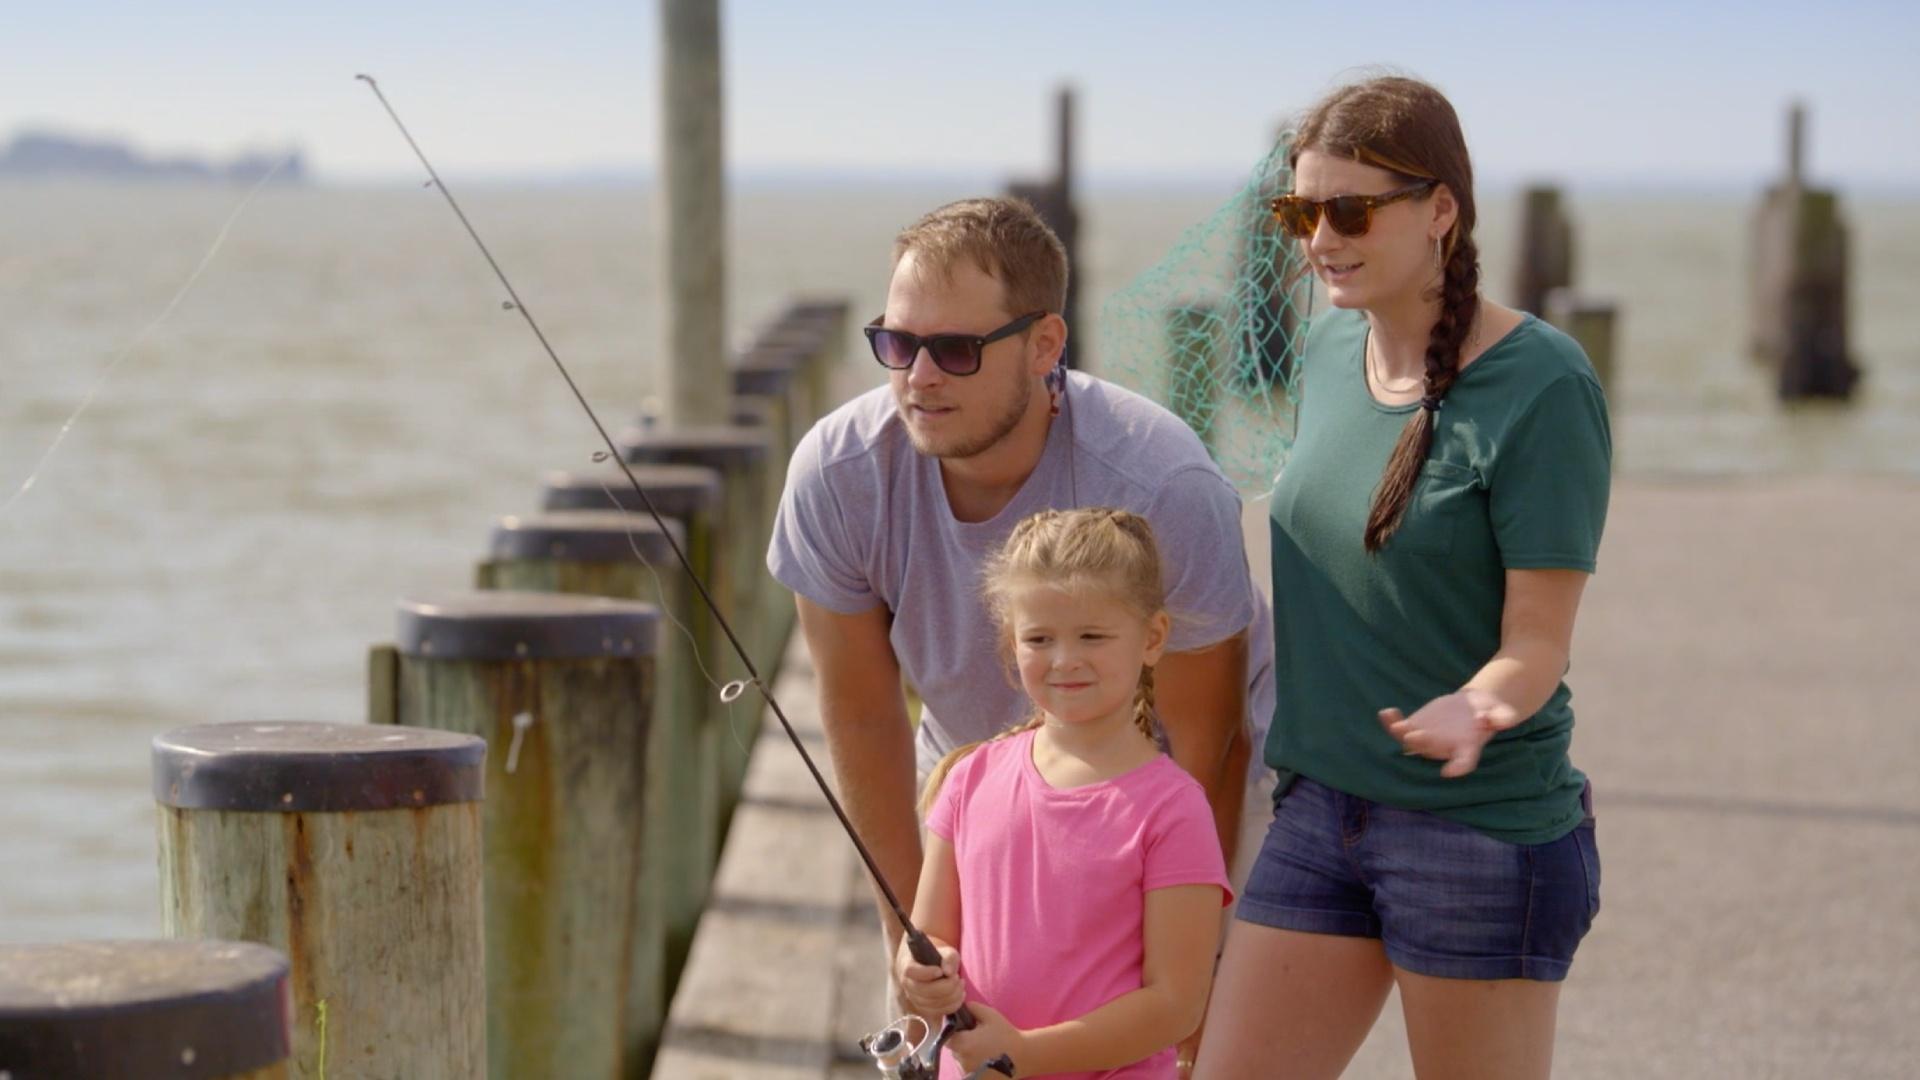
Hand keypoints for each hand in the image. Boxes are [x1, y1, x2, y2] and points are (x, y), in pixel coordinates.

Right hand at [893, 935, 963, 1018]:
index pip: (911, 971)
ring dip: (951, 996)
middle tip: (957, 977)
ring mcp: (914, 998)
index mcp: (907, 964)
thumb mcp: (946, 951)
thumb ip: (949, 958)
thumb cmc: (937, 955)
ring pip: (931, 1004)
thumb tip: (948, 972)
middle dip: (945, 986)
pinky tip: (960, 994)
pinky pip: (937, 1012)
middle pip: (923, 990)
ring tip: (960, 984)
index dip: (926, 973)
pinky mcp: (923, 1009)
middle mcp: (907, 983)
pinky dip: (952, 1005)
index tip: (940, 971)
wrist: (930, 965)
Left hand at [946, 1001, 1025, 1075]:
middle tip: (977, 1038)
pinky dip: (973, 1064)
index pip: (947, 1037)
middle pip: (954, 1049)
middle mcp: (962, 1061)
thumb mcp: (990, 1015)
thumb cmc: (1006, 1034)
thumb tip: (960, 1007)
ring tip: (984, 1049)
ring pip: (960, 1060)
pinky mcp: (975, 1079)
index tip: (966, 1029)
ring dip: (967, 1054)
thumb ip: (972, 1008)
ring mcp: (968, 1073)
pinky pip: (967, 1069)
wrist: (1024, 1056)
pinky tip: (986, 1058)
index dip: (955, 1032)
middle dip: (962, 1042)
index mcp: (964, 1044)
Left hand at [1378, 688, 1521, 777]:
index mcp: (1467, 749)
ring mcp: (1427, 740)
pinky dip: (1391, 722)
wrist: (1473, 708)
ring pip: (1410, 743)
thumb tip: (1500, 720)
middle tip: (1413, 735)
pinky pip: (1400, 729)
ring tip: (1394, 723)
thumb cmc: (1489, 712)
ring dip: (1400, 734)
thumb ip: (1502, 716)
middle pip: (1432, 750)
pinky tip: (1386, 712)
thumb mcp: (1500, 711)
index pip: (1464, 763)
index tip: (1449, 771)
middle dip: (1422, 743)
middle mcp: (1445, 749)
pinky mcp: (1415, 728)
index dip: (1457, 768)